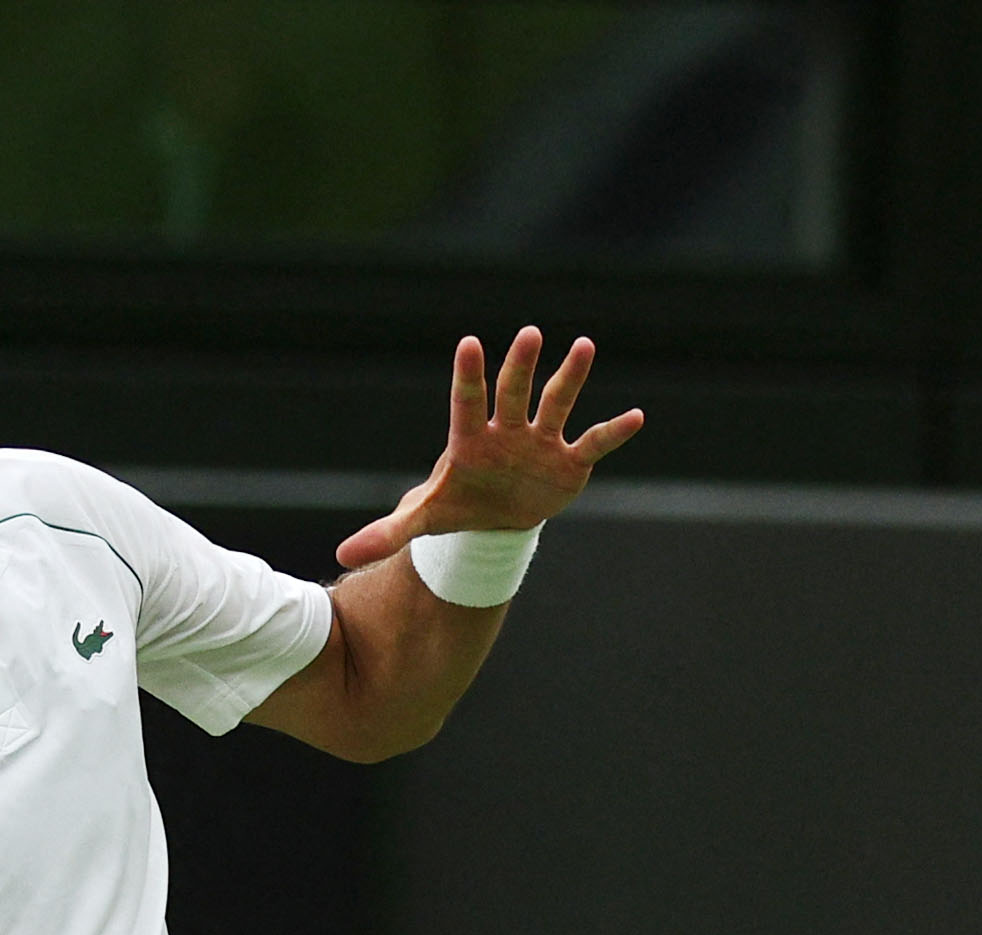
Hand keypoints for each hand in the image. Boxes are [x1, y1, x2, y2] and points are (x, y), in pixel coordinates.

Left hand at [337, 327, 646, 570]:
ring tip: (583, 345)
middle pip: (513, 393)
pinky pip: (593, 442)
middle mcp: (507, 430)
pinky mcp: (568, 459)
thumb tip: (344, 553)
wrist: (496, 520)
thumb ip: (388, 532)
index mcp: (471, 438)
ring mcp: (539, 440)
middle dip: (520, 366)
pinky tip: (636, 416)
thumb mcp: (424, 519)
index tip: (470, 343)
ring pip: (555, 403)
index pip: (468, 401)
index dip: (469, 376)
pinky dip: (613, 431)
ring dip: (570, 377)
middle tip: (528, 335)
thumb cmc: (459, 505)